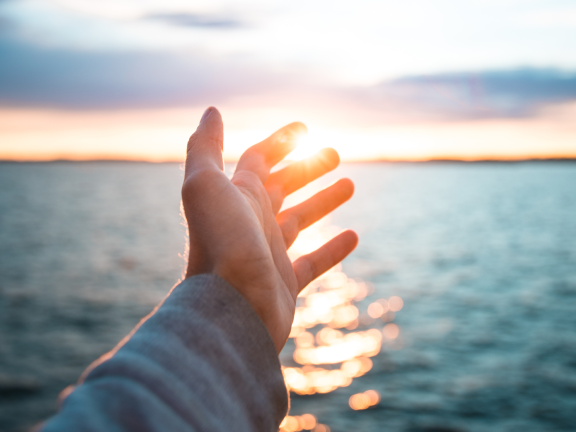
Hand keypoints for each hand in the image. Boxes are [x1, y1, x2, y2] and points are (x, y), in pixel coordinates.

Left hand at [181, 107, 357, 351]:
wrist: (229, 310)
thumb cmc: (220, 244)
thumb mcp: (205, 186)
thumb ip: (205, 149)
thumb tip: (211, 111)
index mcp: (237, 197)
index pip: (259, 160)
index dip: (280, 142)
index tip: (305, 128)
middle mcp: (252, 222)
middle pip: (283, 187)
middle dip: (308, 168)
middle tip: (337, 154)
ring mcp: (269, 254)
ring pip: (300, 220)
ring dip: (323, 201)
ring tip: (350, 185)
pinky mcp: (286, 283)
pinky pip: (313, 263)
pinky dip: (333, 250)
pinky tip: (353, 236)